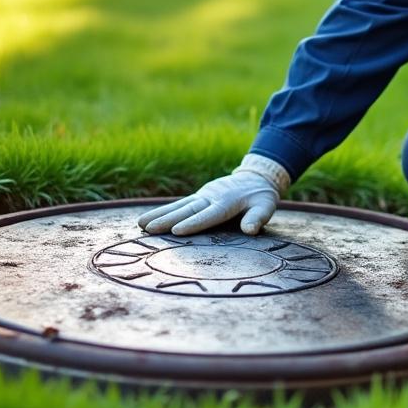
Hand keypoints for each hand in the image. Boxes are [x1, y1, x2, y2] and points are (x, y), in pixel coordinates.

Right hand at [137, 153, 290, 235]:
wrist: (255, 177)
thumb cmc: (261, 196)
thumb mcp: (266, 206)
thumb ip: (258, 217)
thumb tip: (250, 230)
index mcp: (227, 202)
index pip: (208, 214)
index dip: (193, 223)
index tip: (176, 231)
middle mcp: (211, 197)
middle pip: (187, 210)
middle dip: (166, 219)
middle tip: (148, 229)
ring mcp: (203, 196)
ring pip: (178, 206)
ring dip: (159, 215)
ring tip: (140, 225)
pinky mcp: (198, 197)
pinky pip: (179, 204)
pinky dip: (163, 211)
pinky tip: (148, 219)